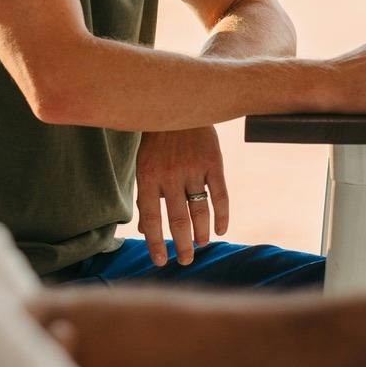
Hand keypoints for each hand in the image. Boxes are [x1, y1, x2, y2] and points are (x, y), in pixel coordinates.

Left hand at [134, 125, 229, 265]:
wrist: (179, 105)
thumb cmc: (158, 141)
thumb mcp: (145, 166)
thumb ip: (146, 197)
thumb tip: (144, 230)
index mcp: (148, 177)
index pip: (151, 218)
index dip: (155, 242)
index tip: (161, 261)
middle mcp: (170, 175)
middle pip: (178, 219)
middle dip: (182, 244)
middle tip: (186, 260)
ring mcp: (193, 169)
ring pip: (199, 210)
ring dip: (201, 231)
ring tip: (201, 244)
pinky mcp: (213, 163)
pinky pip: (220, 195)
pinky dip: (222, 215)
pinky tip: (220, 230)